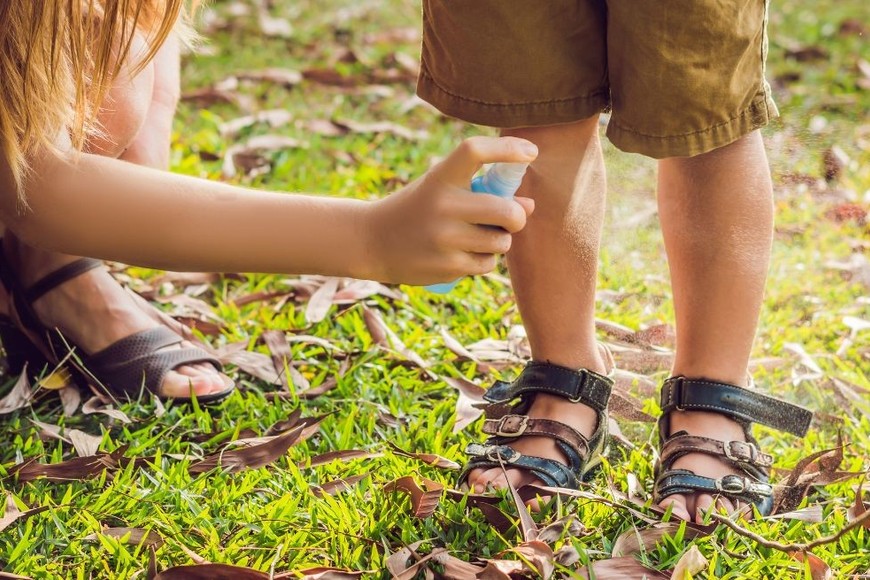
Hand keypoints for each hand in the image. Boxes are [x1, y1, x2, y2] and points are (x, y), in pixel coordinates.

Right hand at [364, 136, 536, 284]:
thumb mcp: (442, 190)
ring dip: (499, 241)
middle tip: (510, 218)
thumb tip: (530, 206)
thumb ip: (483, 192)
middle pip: (506, 210)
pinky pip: (487, 264)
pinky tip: (463, 255)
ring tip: (476, 237)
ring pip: (501, 242)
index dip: (507, 148)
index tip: (531, 152)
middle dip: (517, 217)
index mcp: (439, 178)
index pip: (474, 151)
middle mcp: (442, 206)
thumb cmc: (418, 209)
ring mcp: (444, 238)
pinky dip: (484, 260)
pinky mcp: (446, 266)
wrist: (371, 241)